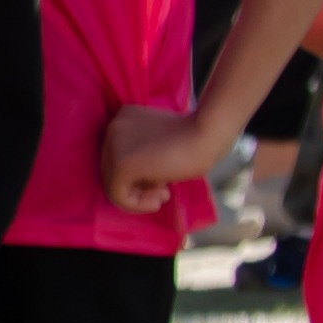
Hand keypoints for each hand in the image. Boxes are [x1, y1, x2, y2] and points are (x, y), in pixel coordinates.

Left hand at [96, 102, 211, 213]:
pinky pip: (117, 194)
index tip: (162, 181)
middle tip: (163, 192)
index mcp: (124, 117)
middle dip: (138, 185)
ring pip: (113, 182)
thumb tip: (139, 182)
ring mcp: (114, 145)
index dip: (139, 174)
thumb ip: (147, 155)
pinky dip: (136, 205)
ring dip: (139, 195)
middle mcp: (114, 127)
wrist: (210, 133)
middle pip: (113, 168)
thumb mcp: (163, 143)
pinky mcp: (121, 165)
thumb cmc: (197, 137)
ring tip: (163, 195)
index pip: (119, 155)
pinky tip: (156, 202)